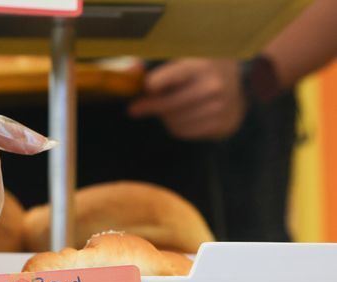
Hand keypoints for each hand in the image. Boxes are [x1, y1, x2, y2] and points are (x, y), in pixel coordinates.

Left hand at [128, 59, 245, 139]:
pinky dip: (177, 126)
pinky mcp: (221, 124)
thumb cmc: (202, 68)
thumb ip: (152, 62)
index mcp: (200, 64)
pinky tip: (183, 115)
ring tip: (169, 107)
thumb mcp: (182, 57)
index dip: (152, 85)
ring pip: (173, 122)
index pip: (168, 78)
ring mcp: (219, 106)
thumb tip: (130, 69)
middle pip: (167, 105)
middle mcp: (212, 85)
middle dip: (149, 106)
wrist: (241, 83)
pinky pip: (184, 132)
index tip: (146, 88)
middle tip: (135, 108)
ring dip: (165, 117)